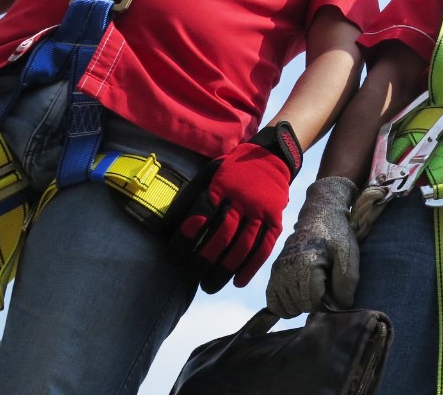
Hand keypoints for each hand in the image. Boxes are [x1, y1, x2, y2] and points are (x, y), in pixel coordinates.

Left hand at [168, 122, 302, 292]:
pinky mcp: (275, 220)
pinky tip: (238, 281)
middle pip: (223, 234)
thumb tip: (167, 225)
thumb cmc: (233, 169)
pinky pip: (264, 247)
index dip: (186, 237)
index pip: (201, 214)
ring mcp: (261, 211)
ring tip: (209, 285)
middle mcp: (243, 199)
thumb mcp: (210, 173)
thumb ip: (193, 196)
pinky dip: (251, 267)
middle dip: (203, 259)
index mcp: (222, 185)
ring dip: (225, 269)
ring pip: (243, 245)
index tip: (174, 256)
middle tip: (190, 276)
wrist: (272, 157)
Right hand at [266, 176, 360, 316]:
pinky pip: (273, 302)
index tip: (334, 287)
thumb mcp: (348, 256)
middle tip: (325, 284)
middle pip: (300, 307)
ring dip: (301, 304)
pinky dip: (286, 305)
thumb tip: (337, 309)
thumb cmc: (337, 235)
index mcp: (305, 264)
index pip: (313, 303)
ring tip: (314, 287)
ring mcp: (277, 271)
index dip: (328, 302)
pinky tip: (300, 295)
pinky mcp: (273, 272)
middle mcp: (286, 269)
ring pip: (286, 308)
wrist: (320, 214)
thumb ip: (346, 285)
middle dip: (315, 302)